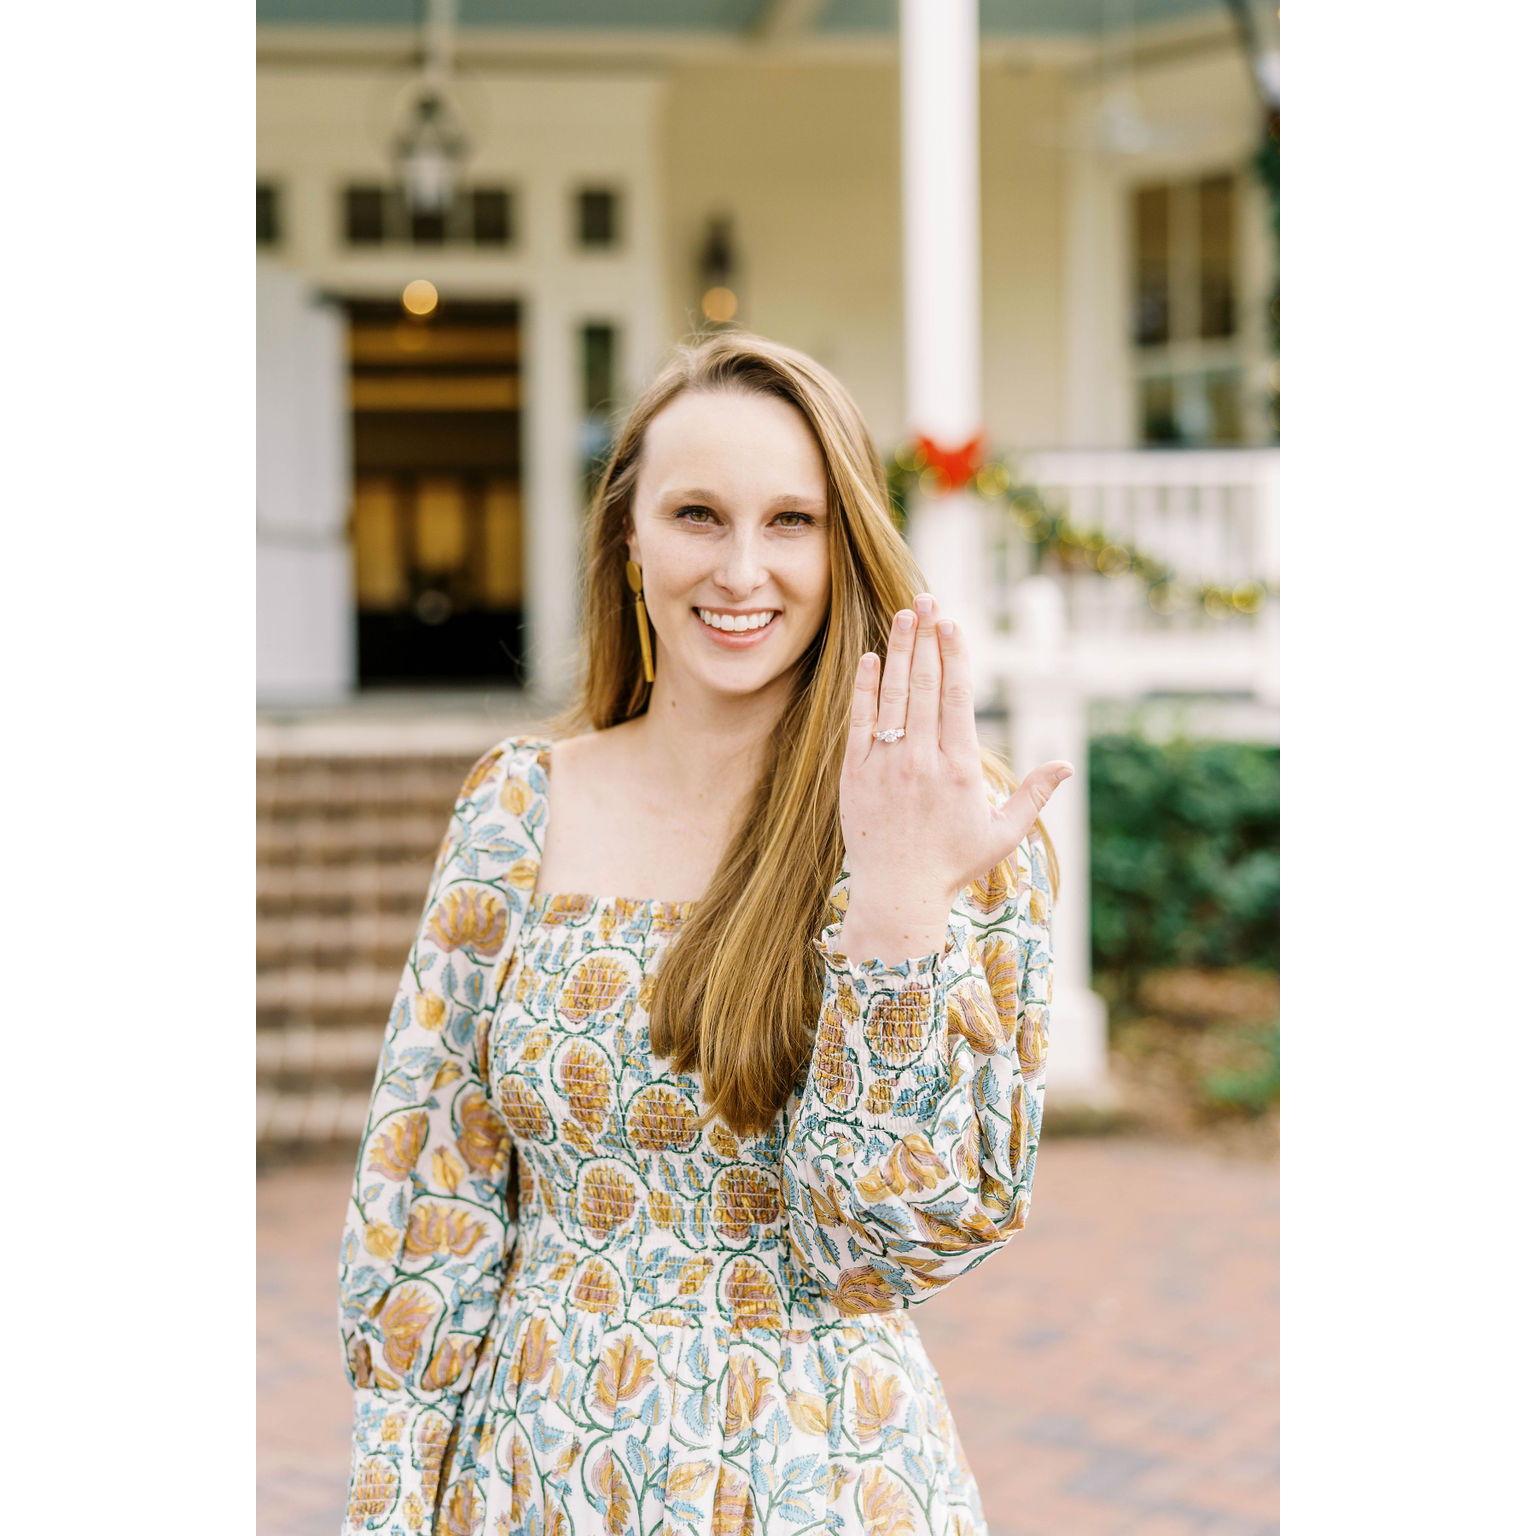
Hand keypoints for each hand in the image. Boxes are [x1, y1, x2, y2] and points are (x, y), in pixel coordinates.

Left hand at [838, 592, 1072, 929]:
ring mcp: (886, 765)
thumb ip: (1034, 795)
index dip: (954, 655)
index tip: (952, 623)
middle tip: (927, 599)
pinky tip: (870, 659)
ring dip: (898, 651)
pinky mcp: (855, 774)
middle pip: (924, 685)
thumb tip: (1066, 764)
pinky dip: (866, 689)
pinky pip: (861, 722)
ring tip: (903, 615)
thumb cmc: (952, 865)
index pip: (957, 697)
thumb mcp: (1002, 834)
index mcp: (961, 769)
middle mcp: (923, 760)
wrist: (897, 895)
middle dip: (926, 638)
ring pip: (893, 696)